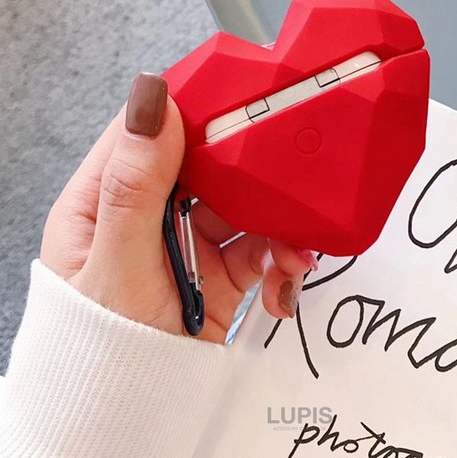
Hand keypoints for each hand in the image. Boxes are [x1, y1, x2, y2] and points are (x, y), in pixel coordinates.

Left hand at [41, 73, 317, 343]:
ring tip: (296, 250)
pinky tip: (287, 277)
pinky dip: (280, 257)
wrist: (138, 415)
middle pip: (206, 165)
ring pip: (242, 204)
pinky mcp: (221, 269)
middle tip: (286, 174)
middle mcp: (150, 213)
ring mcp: (188, 240)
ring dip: (275, 222)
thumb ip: (135, 187)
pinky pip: (259, 246)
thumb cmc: (104, 349)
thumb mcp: (117, 266)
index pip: (147, 133)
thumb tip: (152, 99)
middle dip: (249, 172)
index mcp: (107, 200)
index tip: (237, 97)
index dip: (189, 108)